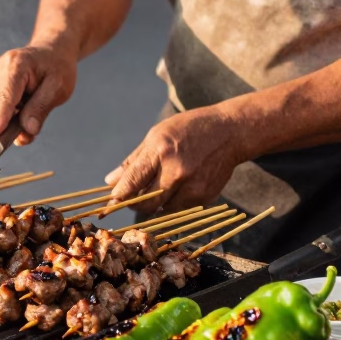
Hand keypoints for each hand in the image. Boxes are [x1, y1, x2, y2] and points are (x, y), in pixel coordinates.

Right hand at [0, 43, 76, 145]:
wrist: (50, 51)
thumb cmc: (57, 67)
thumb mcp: (59, 88)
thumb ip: (41, 109)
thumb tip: (27, 131)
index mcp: (16, 65)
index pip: (4, 98)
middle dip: (11, 126)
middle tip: (33, 128)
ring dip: (12, 120)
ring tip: (33, 105)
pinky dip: (9, 113)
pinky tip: (24, 102)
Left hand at [104, 106, 242, 213]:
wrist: (230, 132)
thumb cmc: (189, 129)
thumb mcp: (157, 136)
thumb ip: (133, 161)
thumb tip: (110, 181)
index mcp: (160, 151)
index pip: (132, 181)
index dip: (118, 195)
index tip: (111, 202)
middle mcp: (176, 171)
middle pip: (145, 204)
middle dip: (135, 204)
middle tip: (133, 199)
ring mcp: (192, 186)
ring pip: (162, 210)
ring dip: (155, 204)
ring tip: (161, 186)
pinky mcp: (204, 197)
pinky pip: (180, 209)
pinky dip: (174, 202)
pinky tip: (180, 185)